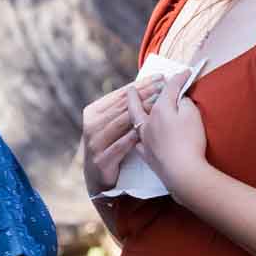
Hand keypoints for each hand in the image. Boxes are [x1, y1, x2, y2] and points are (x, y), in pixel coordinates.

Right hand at [80, 79, 163, 194]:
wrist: (98, 178)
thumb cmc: (111, 145)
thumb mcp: (113, 124)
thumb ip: (123, 108)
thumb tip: (147, 87)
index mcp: (93, 111)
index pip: (120, 95)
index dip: (141, 86)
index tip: (159, 78)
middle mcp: (92, 124)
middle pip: (122, 107)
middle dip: (144, 95)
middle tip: (163, 86)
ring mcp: (95, 142)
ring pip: (121, 123)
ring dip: (141, 112)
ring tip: (160, 104)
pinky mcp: (101, 160)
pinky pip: (119, 146)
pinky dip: (132, 138)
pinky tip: (147, 131)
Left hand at [126, 74, 205, 189]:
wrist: (183, 172)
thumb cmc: (190, 141)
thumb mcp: (192, 114)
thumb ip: (185, 103)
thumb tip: (179, 99)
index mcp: (160, 109)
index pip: (169, 88)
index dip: (179, 78)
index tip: (186, 72)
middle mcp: (148, 122)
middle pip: (139, 104)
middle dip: (136, 94)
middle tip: (132, 88)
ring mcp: (145, 139)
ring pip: (134, 122)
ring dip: (132, 113)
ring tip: (130, 109)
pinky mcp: (148, 155)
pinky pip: (138, 143)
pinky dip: (137, 137)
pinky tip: (137, 138)